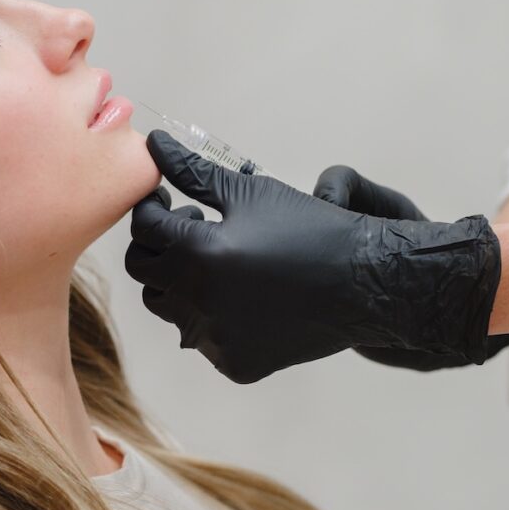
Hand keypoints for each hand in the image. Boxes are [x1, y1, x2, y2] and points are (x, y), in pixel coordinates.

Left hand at [125, 131, 501, 383]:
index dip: (151, 207)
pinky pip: (203, 336)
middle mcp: (199, 301)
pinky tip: (242, 293)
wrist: (364, 284)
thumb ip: (194, 171)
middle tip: (193, 225)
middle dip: (159, 243)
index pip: (144, 226)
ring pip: (167, 307)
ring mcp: (216, 339)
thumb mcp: (251, 193)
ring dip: (179, 279)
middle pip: (144, 269)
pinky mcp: (234, 364)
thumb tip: (155, 145)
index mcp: (198, 253)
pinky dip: (211, 314)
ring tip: (217, 259)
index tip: (167, 198)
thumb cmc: (312, 229)